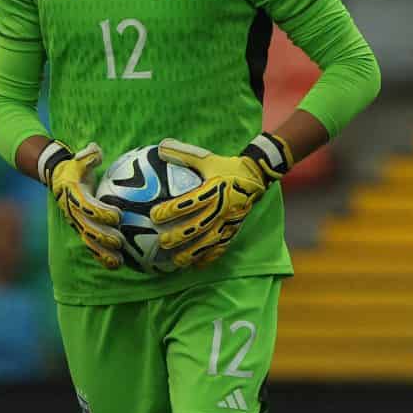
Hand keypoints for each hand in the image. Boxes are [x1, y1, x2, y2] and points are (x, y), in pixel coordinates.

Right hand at [40, 141, 122, 270]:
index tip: (118, 214)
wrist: (57, 180)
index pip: (87, 206)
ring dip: (104, 253)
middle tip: (120, 241)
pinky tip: (117, 265)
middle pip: (88, 228)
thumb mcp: (77, 159)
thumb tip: (96, 150)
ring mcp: (76, 223)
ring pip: (89, 241)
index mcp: (74, 196)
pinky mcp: (81, 230)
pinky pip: (91, 246)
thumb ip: (87, 156)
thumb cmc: (73, 168)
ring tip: (119, 261)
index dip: (101, 212)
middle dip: (104, 237)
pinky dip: (102, 257)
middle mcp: (73, 212)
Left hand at [148, 134, 293, 267]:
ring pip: (211, 240)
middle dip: (180, 235)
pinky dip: (209, 257)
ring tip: (177, 260)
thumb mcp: (207, 158)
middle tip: (162, 241)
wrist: (257, 177)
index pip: (191, 201)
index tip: (155, 214)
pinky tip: (196, 265)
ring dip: (194, 252)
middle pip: (200, 225)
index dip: (173, 209)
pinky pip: (222, 246)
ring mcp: (230, 221)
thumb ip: (184, 154)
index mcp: (215, 188)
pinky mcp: (235, 229)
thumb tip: (160, 146)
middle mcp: (223, 207)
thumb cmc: (227, 167)